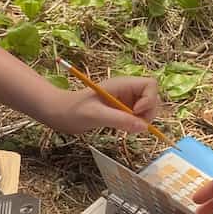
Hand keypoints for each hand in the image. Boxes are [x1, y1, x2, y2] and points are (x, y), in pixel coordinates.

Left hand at [47, 75, 162, 134]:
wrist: (60, 113)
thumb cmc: (73, 110)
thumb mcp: (96, 115)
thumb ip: (119, 119)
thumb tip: (144, 127)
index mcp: (122, 84)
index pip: (150, 84)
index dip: (149, 99)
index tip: (136, 112)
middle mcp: (127, 90)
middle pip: (153, 97)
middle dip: (148, 112)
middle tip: (134, 125)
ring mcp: (126, 100)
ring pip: (148, 108)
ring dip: (143, 120)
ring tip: (128, 128)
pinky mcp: (122, 111)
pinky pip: (139, 117)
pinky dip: (136, 125)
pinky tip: (124, 129)